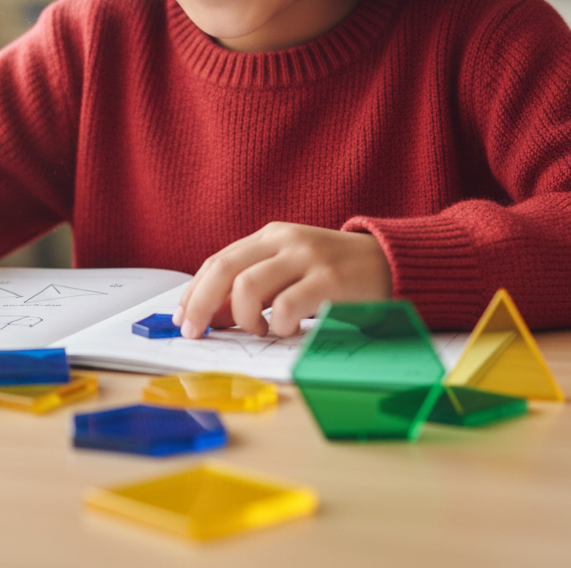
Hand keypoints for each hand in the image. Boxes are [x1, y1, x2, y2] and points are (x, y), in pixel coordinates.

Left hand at [172, 222, 392, 338]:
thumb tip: (208, 316)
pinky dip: (278, 326)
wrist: (390, 261)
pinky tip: (289, 330)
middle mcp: (284, 240)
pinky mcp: (330, 280)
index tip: (180, 319)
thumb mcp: (289, 271)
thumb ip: (253, 287)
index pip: (218, 261)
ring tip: (259, 329)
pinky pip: (286, 307)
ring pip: (248, 286)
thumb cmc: (333, 273)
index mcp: (270, 236)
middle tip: (194, 334)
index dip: (193, 292)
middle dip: (200, 305)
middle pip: (224, 269)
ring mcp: (307, 257)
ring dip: (243, 317)